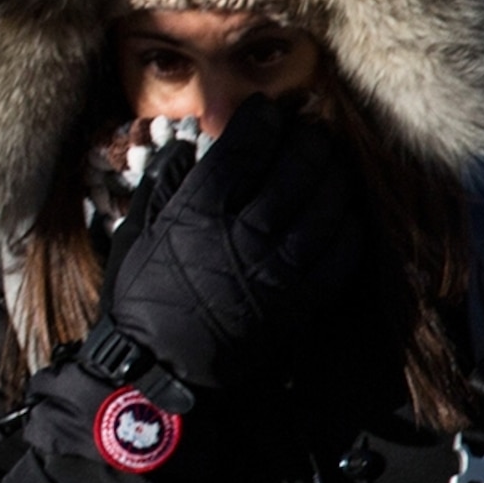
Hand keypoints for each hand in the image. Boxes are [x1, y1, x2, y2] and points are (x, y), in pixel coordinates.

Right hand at [102, 96, 363, 395]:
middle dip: (305, 138)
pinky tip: (341, 211)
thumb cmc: (140, 301)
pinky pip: (341, 249)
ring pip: (326, 202)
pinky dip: (347, 223)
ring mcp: (280, 266)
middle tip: (305, 129)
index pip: (245, 147)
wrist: (160, 371)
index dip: (261, 120)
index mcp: (199, 212)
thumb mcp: (136, 235)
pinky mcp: (301, 298)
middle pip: (296, 166)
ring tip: (328, 162)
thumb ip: (163, 186)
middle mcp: (244, 232)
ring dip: (332, 174)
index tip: (265, 111)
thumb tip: (185, 148)